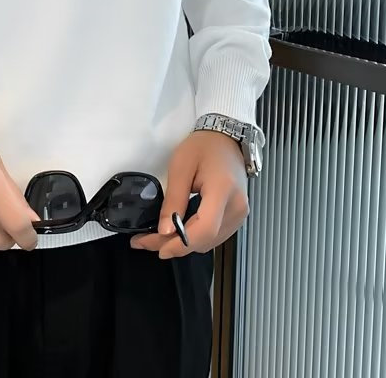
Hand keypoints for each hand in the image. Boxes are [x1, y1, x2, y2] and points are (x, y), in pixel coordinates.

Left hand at [130, 130, 248, 257]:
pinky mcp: (237, 215)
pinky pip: (215, 235)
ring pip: (210, 241)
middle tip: (145, 242)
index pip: (204, 229)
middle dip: (175, 245)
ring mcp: (240, 213)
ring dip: (184, 243)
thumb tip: (165, 230)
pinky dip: (195, 236)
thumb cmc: (203, 147)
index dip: (180, 243)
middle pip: (206, 239)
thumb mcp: (180, 167)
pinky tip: (178, 230)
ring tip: (157, 238)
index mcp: (222, 191)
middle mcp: (236, 207)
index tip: (158, 248)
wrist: (226, 137)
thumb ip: (173, 200)